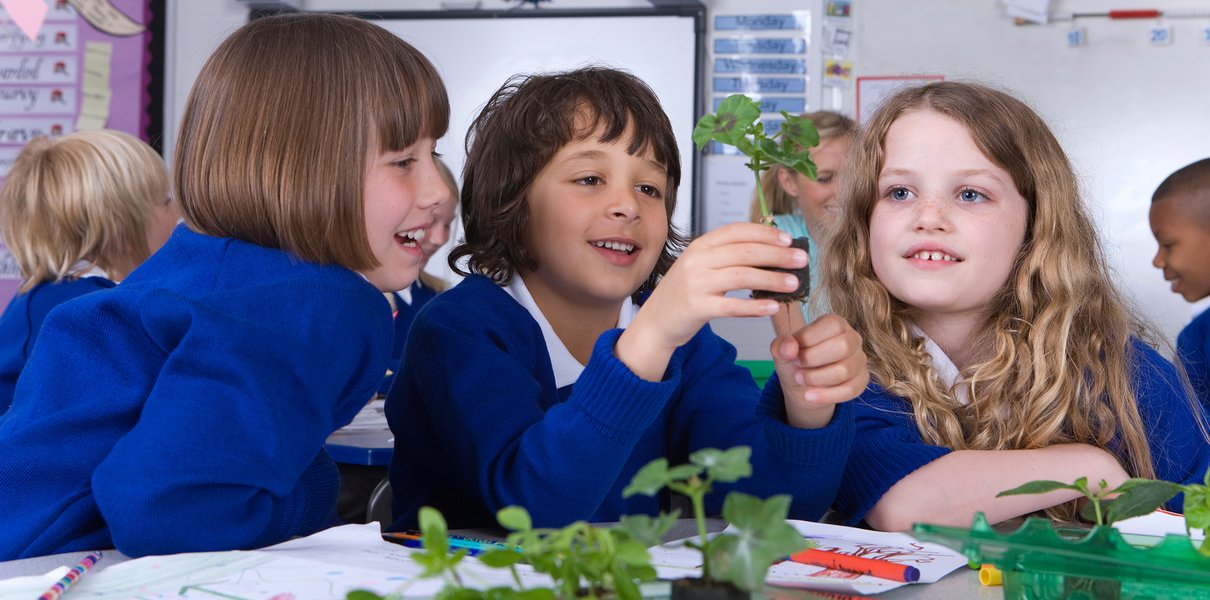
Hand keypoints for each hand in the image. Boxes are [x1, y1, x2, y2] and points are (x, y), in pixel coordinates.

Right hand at [617, 222, 806, 380]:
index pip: (737, 231)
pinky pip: (732, 306)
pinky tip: (773, 307)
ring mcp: (696, 284)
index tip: (789, 240)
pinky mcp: (697, 307)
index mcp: (701, 245)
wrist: (656, 320)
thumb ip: (728, 256)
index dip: (766, 234)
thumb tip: (771, 250)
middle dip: (777, 255)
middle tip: (801, 260)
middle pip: (745, 252)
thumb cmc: (685, 292)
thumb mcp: (701, 265)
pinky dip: (755, 307)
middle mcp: (697, 261)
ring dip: (772, 279)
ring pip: (742, 276)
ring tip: (794, 283)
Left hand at [770, 312, 868, 428]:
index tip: (793, 350)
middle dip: (813, 358)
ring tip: (800, 379)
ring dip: (817, 378)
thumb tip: (789, 347)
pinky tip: (809, 396)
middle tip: (797, 365)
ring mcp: (859, 360)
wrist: (803, 387)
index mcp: (835, 324)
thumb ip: (781, 345)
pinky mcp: (861, 381)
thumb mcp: (782, 352)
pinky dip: (826, 396)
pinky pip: (851, 390)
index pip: (832, 325)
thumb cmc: (796, 362)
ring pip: (845, 370)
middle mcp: (852, 339)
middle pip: (843, 346)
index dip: (808, 338)